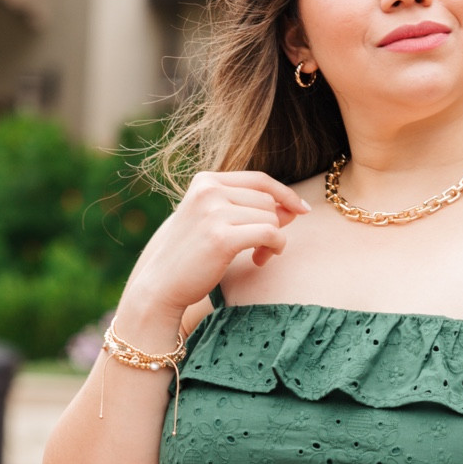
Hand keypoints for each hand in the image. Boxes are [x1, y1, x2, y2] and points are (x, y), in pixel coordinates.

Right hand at [117, 169, 310, 333]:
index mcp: (205, 181)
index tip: (302, 209)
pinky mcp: (222, 237)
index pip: (259, 180)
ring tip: (258, 257)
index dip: (284, 194)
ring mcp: (213, 212)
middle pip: (268, 201)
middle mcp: (208, 191)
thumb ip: (249, 211)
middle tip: (262, 249)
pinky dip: (275, 247)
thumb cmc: (191, 256)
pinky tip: (261, 259)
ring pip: (271, 218)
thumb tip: (294, 208)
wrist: (160, 284)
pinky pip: (270, 234)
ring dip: (273, 240)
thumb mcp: (216, 223)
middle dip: (274, 225)